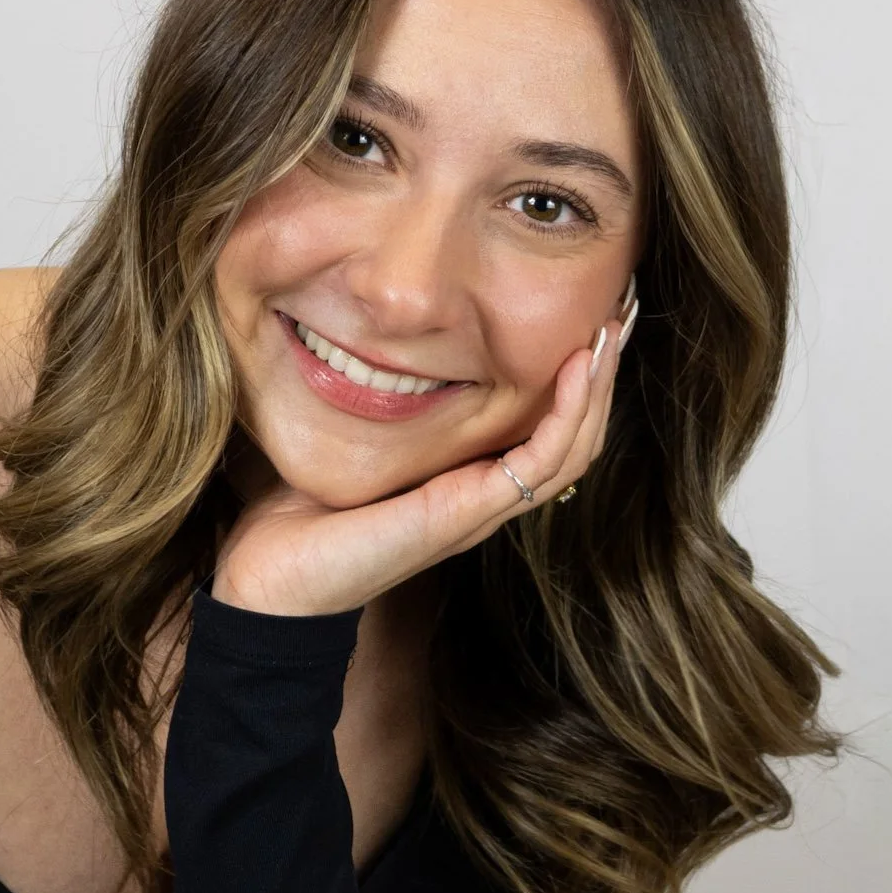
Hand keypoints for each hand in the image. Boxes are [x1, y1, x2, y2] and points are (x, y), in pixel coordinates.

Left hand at [212, 311, 623, 620]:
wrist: (271, 580)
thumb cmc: (298, 517)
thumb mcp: (348, 445)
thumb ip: (374, 405)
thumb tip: (366, 338)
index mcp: (464, 483)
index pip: (546, 429)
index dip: (574, 377)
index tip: (586, 315)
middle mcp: (483, 499)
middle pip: (575, 437)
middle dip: (602, 373)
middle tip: (620, 312)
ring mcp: (480, 512)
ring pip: (573, 449)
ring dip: (599, 388)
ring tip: (611, 331)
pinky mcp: (464, 516)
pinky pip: (540, 463)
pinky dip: (567, 414)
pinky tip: (576, 368)